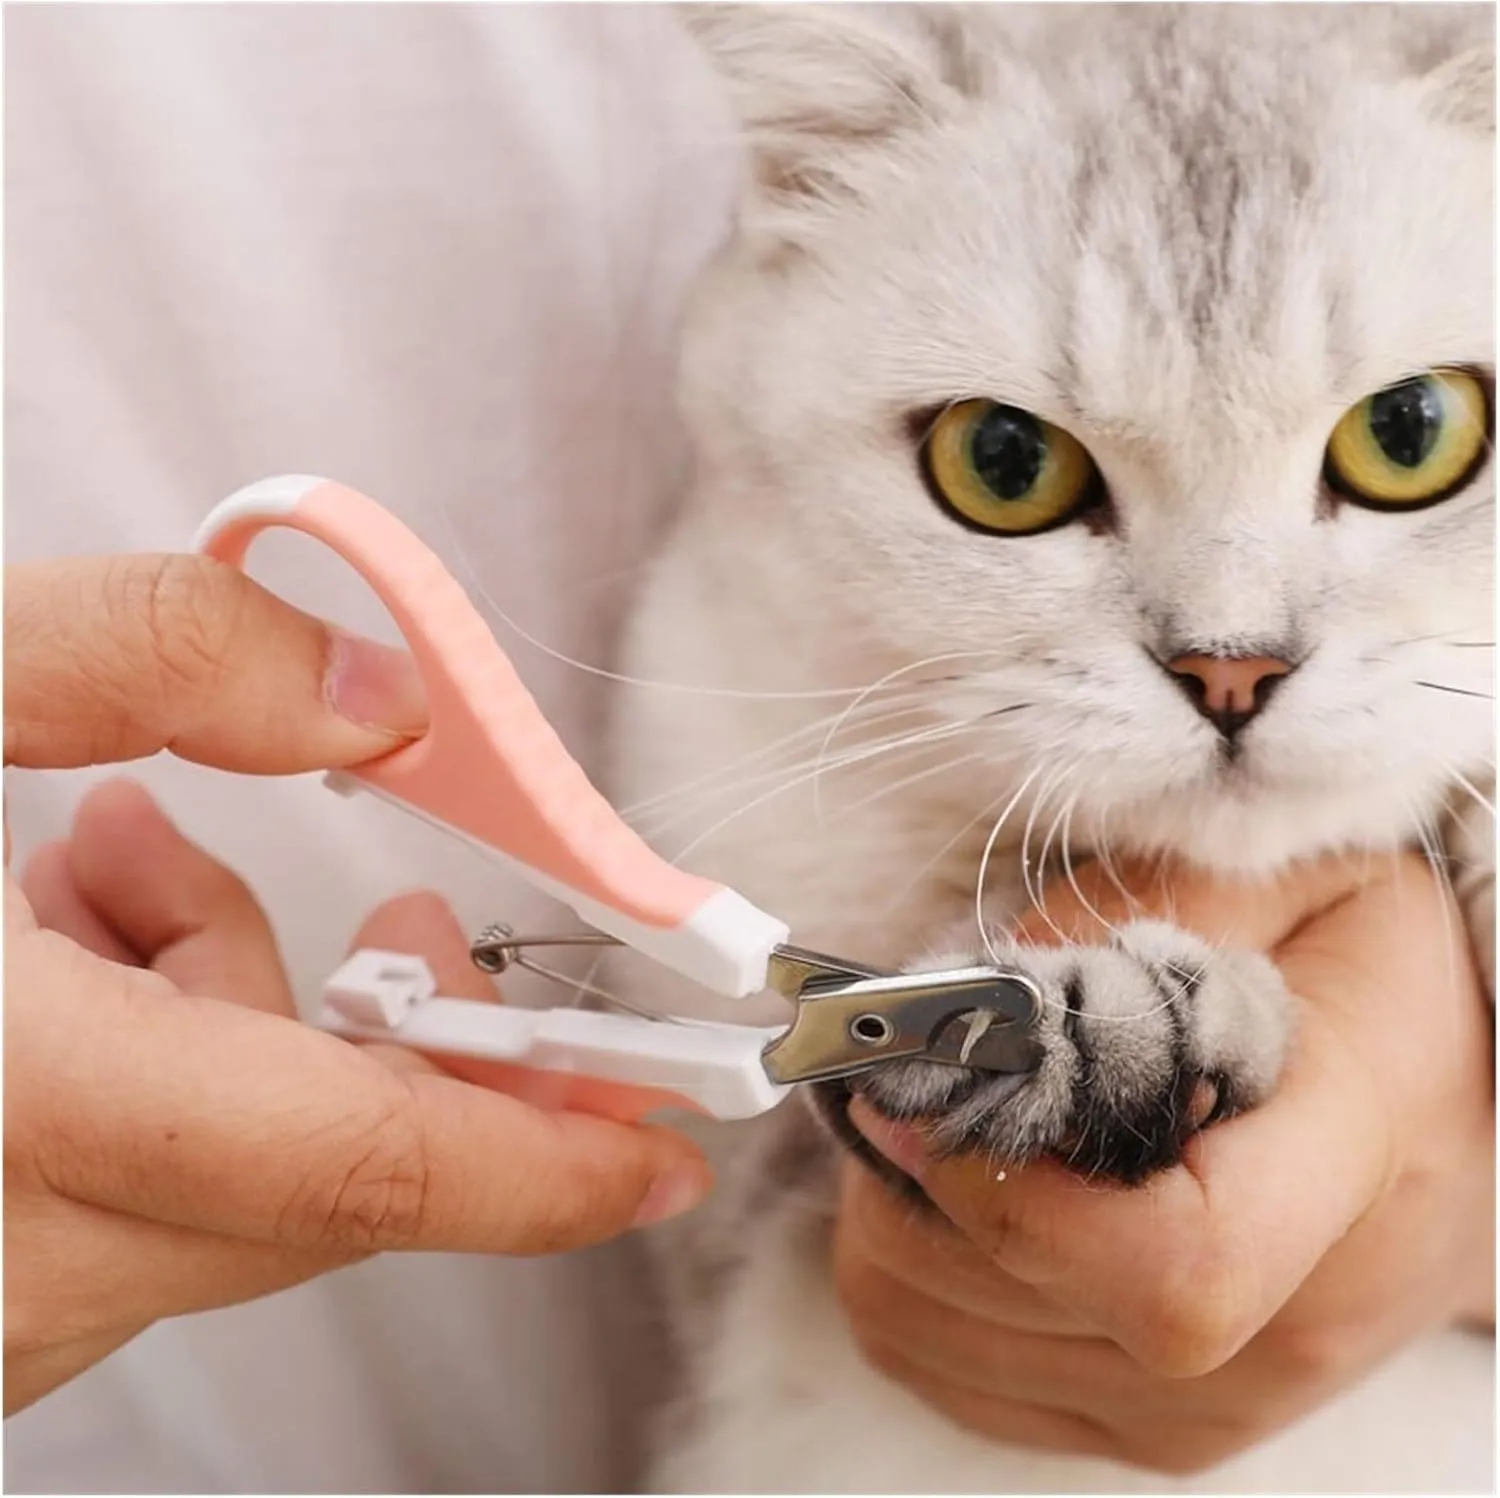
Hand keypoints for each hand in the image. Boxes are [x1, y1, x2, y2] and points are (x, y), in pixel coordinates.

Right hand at [4, 556, 710, 1413]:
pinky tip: (59, 956)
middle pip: (303, 1182)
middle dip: (383, 1035)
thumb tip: (377, 701)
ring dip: (239, 1035)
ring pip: (219, 1199)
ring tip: (119, 873)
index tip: (667, 1150)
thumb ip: (163, 648)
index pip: (344, 1165)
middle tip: (392, 899)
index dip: (537, 1162)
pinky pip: (125, 1220)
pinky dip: (157, 1088)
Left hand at [834, 854, 1493, 1472]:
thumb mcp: (1278, 879)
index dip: (1012, 1190)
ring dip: (895, 1229)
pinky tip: (945, 1206)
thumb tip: (973, 1003)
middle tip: (902, 1082)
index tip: (934, 1089)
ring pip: (956, 1350)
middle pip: (1021, 1307)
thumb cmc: (1366, 967)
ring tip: (930, 1129)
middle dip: (910, 1179)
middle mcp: (1297, 1321)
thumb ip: (1130, 921)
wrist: (1457, 1096)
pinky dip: (917, 1291)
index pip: (1173, 1266)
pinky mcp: (1169, 1427)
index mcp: (1351, 1164)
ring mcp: (1229, 1399)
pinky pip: (966, 1386)